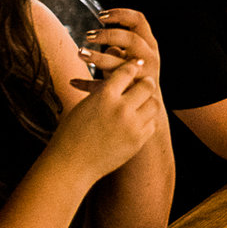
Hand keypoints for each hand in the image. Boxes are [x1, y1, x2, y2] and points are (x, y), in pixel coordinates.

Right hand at [46, 57, 162, 181]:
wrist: (72, 163)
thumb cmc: (72, 132)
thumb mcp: (86, 104)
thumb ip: (104, 91)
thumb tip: (119, 78)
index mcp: (104, 95)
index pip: (127, 71)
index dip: (132, 66)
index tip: (136, 64)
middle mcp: (121, 108)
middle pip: (147, 85)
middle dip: (146, 82)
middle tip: (145, 82)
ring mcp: (132, 126)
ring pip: (154, 104)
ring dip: (149, 101)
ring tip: (143, 101)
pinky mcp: (137, 141)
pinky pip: (151, 124)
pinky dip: (146, 120)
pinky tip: (138, 120)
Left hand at [74, 7, 161, 88]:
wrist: (151, 109)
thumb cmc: (137, 74)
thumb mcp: (134, 55)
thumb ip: (120, 43)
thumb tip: (94, 33)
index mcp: (149, 45)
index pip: (139, 21)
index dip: (120, 14)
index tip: (100, 16)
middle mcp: (149, 58)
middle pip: (131, 40)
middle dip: (108, 35)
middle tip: (88, 36)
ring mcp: (143, 76)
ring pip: (120, 65)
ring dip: (98, 58)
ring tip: (80, 53)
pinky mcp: (132, 93)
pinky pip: (108, 86)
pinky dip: (88, 84)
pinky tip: (73, 82)